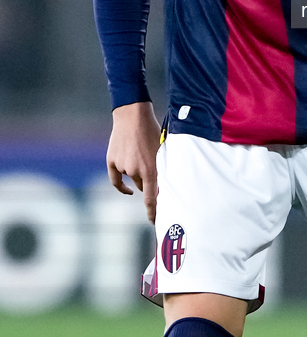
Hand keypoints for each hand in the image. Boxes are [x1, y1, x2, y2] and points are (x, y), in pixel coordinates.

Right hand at [106, 101, 161, 222]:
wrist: (133, 115)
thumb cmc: (152, 130)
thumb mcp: (162, 150)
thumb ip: (162, 168)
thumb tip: (163, 187)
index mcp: (151, 169)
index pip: (151, 199)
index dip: (153, 212)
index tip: (155, 221)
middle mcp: (135, 171)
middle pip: (143, 186)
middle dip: (149, 185)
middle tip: (154, 177)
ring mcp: (122, 167)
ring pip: (132, 179)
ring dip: (138, 175)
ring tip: (142, 157)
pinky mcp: (112, 161)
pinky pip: (116, 180)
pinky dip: (122, 186)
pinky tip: (127, 189)